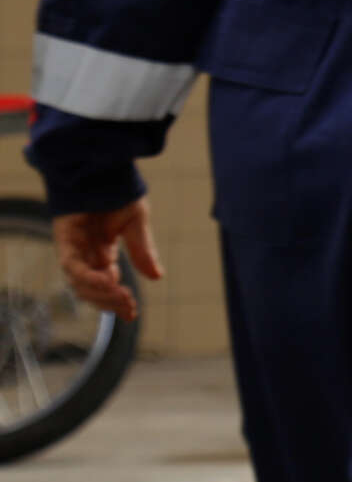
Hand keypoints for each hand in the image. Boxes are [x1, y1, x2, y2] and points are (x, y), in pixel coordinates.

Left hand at [53, 201, 160, 323]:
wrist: (101, 167)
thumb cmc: (118, 192)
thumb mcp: (137, 223)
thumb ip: (143, 250)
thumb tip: (157, 277)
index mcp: (103, 253)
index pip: (107, 284)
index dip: (118, 301)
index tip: (133, 314)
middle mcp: (86, 255)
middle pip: (92, 290)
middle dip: (110, 303)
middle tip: (129, 309)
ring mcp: (73, 249)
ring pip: (80, 284)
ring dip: (101, 294)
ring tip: (123, 297)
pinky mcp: (64, 240)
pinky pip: (73, 266)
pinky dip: (88, 277)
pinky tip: (108, 281)